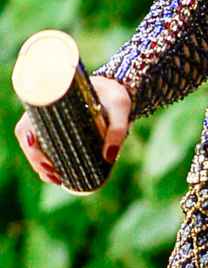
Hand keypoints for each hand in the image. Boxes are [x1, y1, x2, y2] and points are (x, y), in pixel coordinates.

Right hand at [13, 75, 131, 186]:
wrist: (119, 89)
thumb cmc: (115, 94)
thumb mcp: (120, 106)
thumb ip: (118, 128)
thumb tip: (108, 157)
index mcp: (55, 98)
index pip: (30, 116)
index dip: (27, 134)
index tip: (35, 148)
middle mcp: (48, 110)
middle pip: (28, 135)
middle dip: (35, 157)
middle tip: (52, 172)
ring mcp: (52, 122)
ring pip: (35, 146)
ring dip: (40, 164)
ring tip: (56, 178)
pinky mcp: (59, 131)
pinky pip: (45, 149)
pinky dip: (48, 164)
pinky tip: (58, 176)